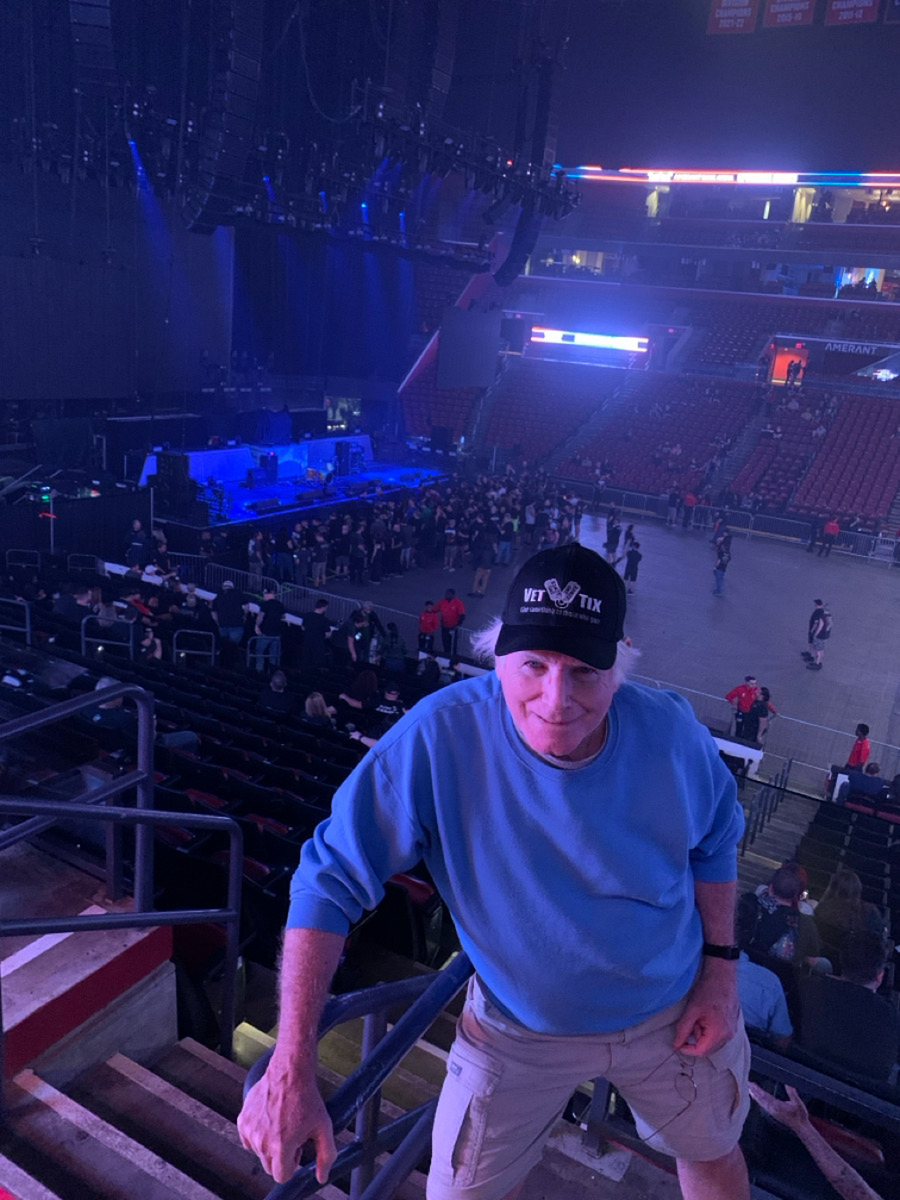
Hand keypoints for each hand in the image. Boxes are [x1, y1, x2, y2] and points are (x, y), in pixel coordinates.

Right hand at [238, 1060, 336, 1184]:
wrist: (290, 1072)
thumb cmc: (307, 1098)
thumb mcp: (323, 1127)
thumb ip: (326, 1156)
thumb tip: (322, 1178)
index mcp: (281, 1146)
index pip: (282, 1176)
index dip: (292, 1164)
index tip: (298, 1148)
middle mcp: (262, 1142)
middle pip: (270, 1167)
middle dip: (281, 1156)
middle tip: (292, 1134)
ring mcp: (250, 1130)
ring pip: (259, 1152)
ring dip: (269, 1144)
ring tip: (282, 1124)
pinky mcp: (243, 1120)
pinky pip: (248, 1139)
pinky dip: (258, 1134)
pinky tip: (270, 1120)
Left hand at [673, 960, 739, 1056]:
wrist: (722, 976)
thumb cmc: (707, 991)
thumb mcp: (691, 1010)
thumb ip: (683, 1029)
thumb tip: (676, 1045)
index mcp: (718, 1034)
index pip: (701, 1051)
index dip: (687, 1049)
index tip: (677, 1043)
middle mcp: (728, 1036)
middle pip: (707, 1048)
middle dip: (696, 1038)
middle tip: (692, 1021)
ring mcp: (732, 1031)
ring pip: (712, 1041)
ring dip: (702, 1033)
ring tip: (700, 1015)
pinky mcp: (732, 1026)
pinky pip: (718, 1034)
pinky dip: (709, 1029)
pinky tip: (706, 1015)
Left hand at [748, 1083, 810, 1133]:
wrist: (800, 1127)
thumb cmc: (800, 1115)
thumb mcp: (798, 1103)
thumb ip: (792, 1093)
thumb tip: (788, 1084)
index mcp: (777, 1106)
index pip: (764, 1096)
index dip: (757, 1089)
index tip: (751, 1083)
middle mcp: (773, 1109)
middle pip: (761, 1098)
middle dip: (754, 1090)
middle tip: (747, 1083)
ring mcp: (772, 1112)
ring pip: (761, 1103)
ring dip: (755, 1095)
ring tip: (749, 1089)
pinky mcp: (773, 1114)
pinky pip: (763, 1106)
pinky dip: (759, 1100)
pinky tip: (757, 1098)